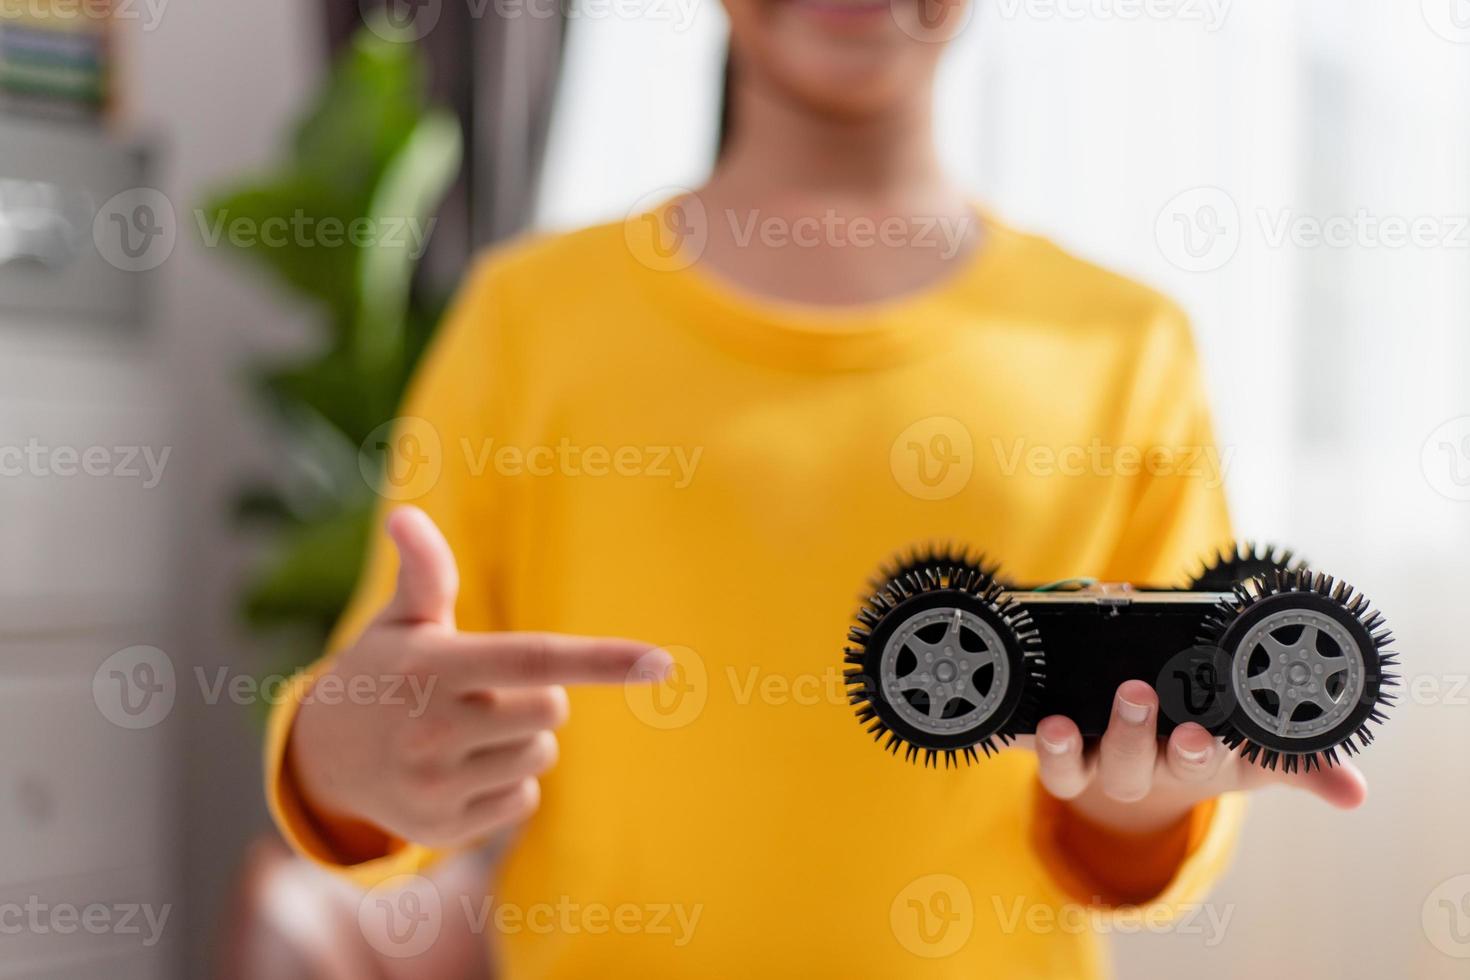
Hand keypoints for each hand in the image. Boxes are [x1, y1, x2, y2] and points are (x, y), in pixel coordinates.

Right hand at [288, 506, 669, 850]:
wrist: (324, 758)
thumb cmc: (386, 671)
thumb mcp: (401, 619)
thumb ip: (425, 571)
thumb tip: (405, 514)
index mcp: (433, 667)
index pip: (533, 658)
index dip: (602, 659)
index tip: (661, 661)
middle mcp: (431, 729)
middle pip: (552, 710)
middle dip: (538, 696)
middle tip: (488, 693)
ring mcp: (435, 785)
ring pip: (539, 756)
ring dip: (521, 740)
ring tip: (467, 732)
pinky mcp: (442, 831)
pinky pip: (523, 800)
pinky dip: (507, 785)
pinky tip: (462, 772)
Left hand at [1028, 679, 1367, 834]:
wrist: (1143, 770)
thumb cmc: (1207, 746)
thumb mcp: (1257, 754)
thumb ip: (1302, 761)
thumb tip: (1355, 792)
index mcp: (1194, 763)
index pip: (1203, 761)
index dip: (1202, 752)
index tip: (1202, 735)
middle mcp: (1142, 769)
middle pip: (1135, 761)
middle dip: (1134, 731)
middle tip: (1137, 696)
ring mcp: (1093, 764)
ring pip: (1077, 765)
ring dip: (1065, 747)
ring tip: (1058, 723)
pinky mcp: (1053, 754)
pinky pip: (1036, 755)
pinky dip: (1027, 743)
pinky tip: (1023, 720)